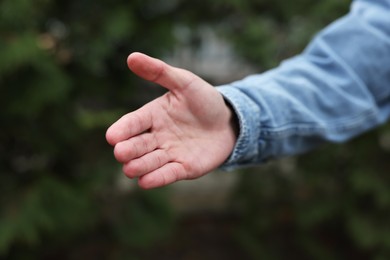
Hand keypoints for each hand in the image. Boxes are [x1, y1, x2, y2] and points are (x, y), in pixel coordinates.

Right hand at [106, 52, 237, 188]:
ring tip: (130, 169)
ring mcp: (169, 153)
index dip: (122, 130)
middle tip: (121, 153)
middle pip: (137, 145)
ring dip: (139, 166)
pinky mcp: (184, 168)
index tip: (112, 136)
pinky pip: (168, 174)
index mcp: (153, 115)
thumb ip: (159, 72)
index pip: (133, 123)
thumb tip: (131, 56)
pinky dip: (157, 178)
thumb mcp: (184, 82)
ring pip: (149, 162)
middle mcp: (157, 136)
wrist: (230, 121)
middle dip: (128, 150)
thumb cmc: (205, 100)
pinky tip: (145, 182)